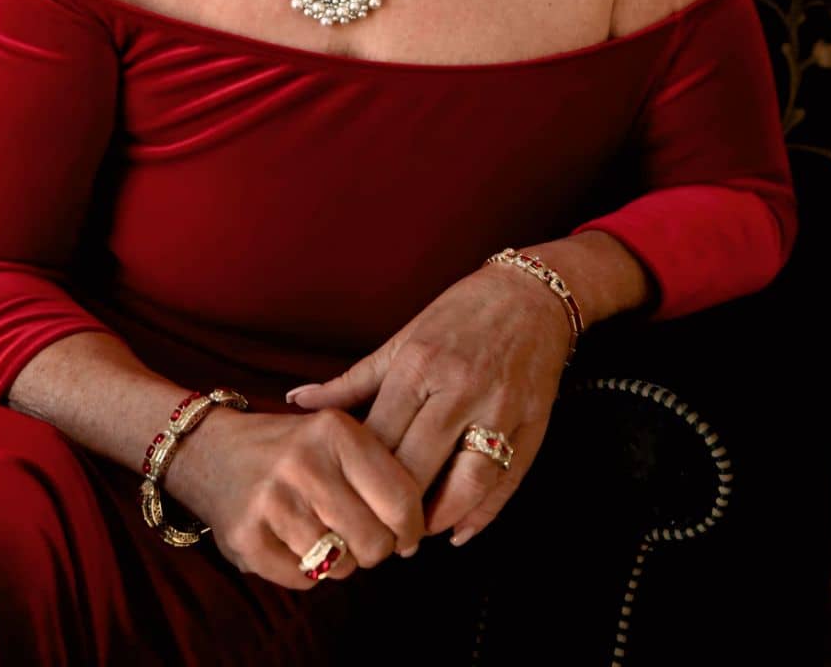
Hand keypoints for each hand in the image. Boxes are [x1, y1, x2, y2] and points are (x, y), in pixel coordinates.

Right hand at [165, 406, 426, 589]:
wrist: (209, 449)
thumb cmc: (289, 448)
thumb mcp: (334, 432)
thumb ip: (378, 467)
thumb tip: (418, 526)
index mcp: (336, 430)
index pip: (402, 499)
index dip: (411, 527)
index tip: (406, 534)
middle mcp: (305, 462)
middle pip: (376, 541)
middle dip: (376, 549)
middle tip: (363, 539)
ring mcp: (274, 500)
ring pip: (342, 565)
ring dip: (340, 562)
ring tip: (325, 536)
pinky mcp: (248, 537)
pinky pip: (303, 580)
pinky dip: (305, 572)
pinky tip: (293, 543)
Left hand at [285, 266, 571, 546]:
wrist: (531, 295)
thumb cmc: (459, 314)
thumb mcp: (403, 339)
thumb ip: (353, 381)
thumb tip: (298, 400)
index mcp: (420, 363)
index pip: (382, 437)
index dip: (359, 477)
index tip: (345, 500)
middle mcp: (459, 388)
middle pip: (419, 465)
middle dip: (394, 509)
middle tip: (375, 533)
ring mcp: (499, 409)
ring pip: (465, 483)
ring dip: (438, 519)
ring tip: (415, 535)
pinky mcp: (532, 425)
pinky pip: (505, 483)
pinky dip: (481, 515)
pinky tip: (459, 531)